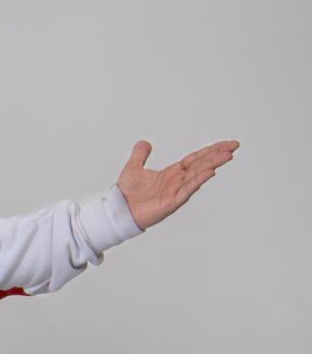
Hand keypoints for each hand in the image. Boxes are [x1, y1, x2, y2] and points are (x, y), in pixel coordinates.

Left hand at [116, 137, 237, 230]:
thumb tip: (144, 143)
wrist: (118, 210)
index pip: (195, 159)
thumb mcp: (133, 167)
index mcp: (172, 173)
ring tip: (228, 155)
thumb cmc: (126, 193)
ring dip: (213, 164)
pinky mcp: (171, 202)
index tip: (225, 144)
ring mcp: (176, 192)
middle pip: (201, 164)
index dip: (209, 151)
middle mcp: (177, 181)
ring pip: (198, 175)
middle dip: (218, 155)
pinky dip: (198, 181)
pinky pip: (187, 190)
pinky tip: (210, 172)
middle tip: (234, 146)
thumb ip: (140, 154)